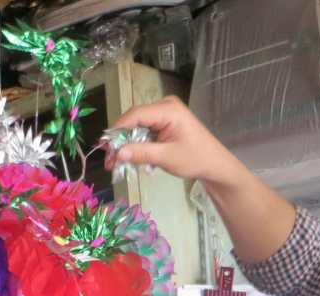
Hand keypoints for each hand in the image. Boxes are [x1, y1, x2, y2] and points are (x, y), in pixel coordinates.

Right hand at [107, 95, 242, 185]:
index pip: (135, 115)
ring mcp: (165, 114)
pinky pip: (145, 131)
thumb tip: (117, 153)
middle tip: (109, 160)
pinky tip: (131, 158)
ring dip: (127, 144)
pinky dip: (137, 144)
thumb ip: (141, 153)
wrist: (214, 164)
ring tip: (116, 163)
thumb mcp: (166, 158)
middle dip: (120, 140)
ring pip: (137, 126)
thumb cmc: (195, 159)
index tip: (105, 147)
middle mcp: (165, 106)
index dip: (117, 130)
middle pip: (134, 119)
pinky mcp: (164, 123)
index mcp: (168, 110)